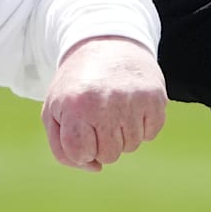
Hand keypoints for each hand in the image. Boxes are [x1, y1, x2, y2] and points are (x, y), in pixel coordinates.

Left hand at [42, 36, 166, 171]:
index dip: (81, 148)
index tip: (80, 130)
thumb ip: (62, 148)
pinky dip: (142, 125)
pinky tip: (132, 105)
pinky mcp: (155, 97)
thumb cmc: (78, 84)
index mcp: (75, 106)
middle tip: (98, 117)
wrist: (108, 43)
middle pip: (109, 155)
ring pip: (131, 147)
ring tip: (114, 108)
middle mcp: (104, 103)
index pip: (80, 154)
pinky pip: (151, 134)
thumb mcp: (55, 110)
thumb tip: (96, 167)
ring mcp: (133, 100)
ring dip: (122, 134)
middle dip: (102, 143)